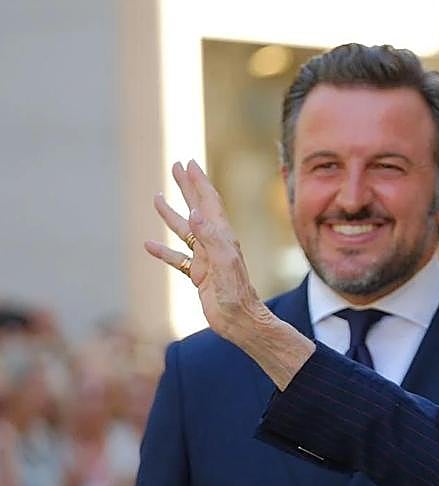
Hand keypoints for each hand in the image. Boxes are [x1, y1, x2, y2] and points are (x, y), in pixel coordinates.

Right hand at [144, 160, 314, 388]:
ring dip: (172, 214)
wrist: (240, 321)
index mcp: (223, 236)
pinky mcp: (199, 276)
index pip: (209, 202)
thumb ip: (210, 237)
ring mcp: (206, 259)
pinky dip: (163, 250)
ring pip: (185, 231)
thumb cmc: (236, 295)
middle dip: (187, 187)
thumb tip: (194, 211)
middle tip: (175, 166)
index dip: (199, 182)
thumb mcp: (224, 264)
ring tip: (157, 197)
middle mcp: (215, 243)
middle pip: (198, 208)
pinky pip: (178, 259)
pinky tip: (148, 245)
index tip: (188, 162)